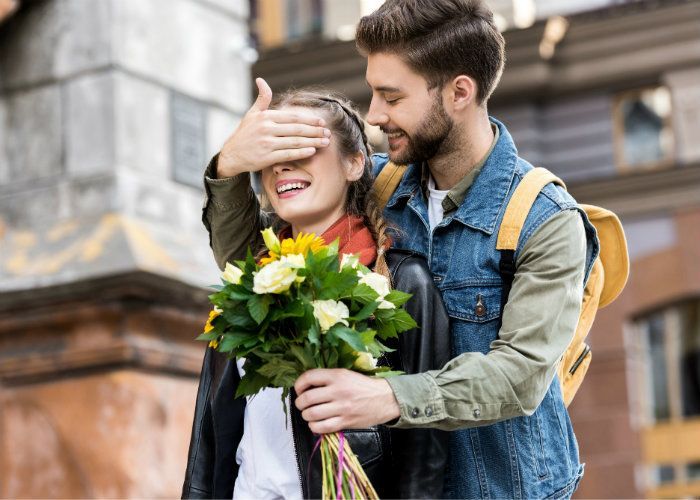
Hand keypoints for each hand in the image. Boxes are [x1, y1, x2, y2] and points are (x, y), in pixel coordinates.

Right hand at [215, 78, 330, 177]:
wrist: (231, 154)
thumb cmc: (244, 134)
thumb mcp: (251, 114)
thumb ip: (261, 99)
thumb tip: (261, 80)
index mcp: (265, 117)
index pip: (292, 117)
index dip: (309, 119)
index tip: (322, 122)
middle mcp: (266, 129)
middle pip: (297, 129)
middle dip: (315, 131)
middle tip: (328, 132)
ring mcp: (267, 143)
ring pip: (295, 141)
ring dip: (313, 141)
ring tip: (325, 142)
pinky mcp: (267, 157)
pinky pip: (288, 154)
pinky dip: (301, 152)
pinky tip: (312, 151)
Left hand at [294, 369, 400, 432]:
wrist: (384, 398)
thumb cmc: (363, 386)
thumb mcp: (346, 374)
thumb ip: (327, 378)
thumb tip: (306, 386)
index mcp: (337, 376)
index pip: (309, 377)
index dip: (298, 384)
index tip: (298, 390)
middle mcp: (338, 390)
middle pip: (307, 398)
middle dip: (299, 403)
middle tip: (302, 404)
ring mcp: (342, 407)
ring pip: (312, 414)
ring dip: (305, 415)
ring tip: (309, 414)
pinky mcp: (345, 422)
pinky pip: (322, 427)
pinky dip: (314, 426)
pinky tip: (316, 423)